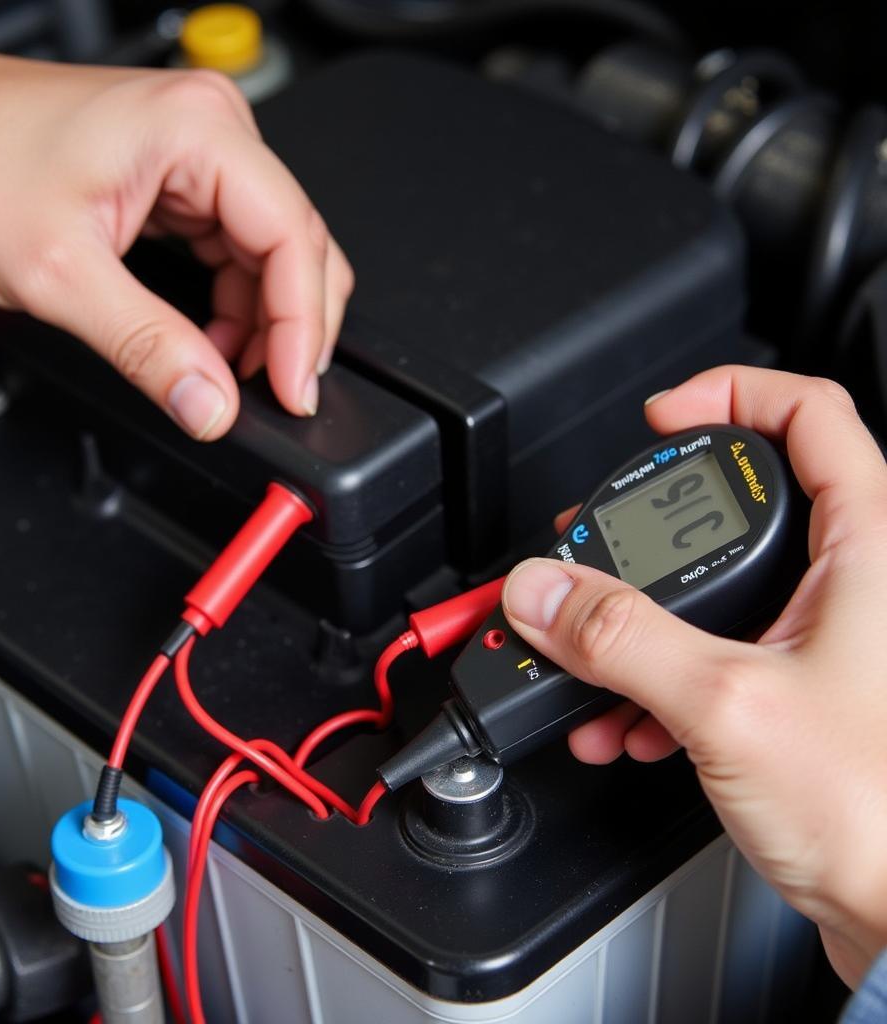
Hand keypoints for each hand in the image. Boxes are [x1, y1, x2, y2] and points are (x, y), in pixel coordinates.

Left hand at [0, 4, 351, 438]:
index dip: (302, 325)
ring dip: (260, 323)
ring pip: (271, 255)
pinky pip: (235, 252)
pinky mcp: (180, 180)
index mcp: (196, 131)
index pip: (292, 237)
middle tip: (277, 393)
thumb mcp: (58, 273)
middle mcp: (209, 132)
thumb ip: (147, 347)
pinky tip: (210, 342)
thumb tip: (210, 404)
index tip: (293, 388)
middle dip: (290, 329)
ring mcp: (198, 155)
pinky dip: (232, 306)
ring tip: (225, 374)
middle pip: (296, 245)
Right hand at [502, 366, 886, 985]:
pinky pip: (707, 654)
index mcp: (866, 545)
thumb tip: (545, 590)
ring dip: (638, 623)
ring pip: (711, 589)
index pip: (808, 413)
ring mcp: (818, 637)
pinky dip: (656, 679)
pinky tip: (623, 722)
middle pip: (736, 506)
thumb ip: (621, 637)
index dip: (728, 393)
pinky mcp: (791, 690)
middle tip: (595, 549)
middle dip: (648, 533)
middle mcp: (847, 581)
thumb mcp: (726, 702)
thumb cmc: (880, 814)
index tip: (660, 420)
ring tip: (589, 659)